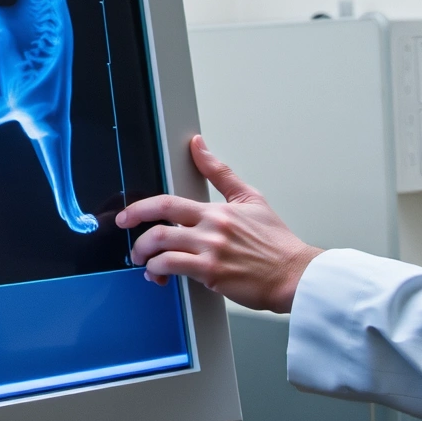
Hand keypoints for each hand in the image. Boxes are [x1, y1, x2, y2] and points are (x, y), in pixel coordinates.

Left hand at [115, 135, 323, 313]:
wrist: (294, 274)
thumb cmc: (276, 243)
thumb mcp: (250, 198)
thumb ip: (220, 173)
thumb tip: (198, 145)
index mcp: (216, 211)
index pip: (168, 203)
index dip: (140, 208)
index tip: (127, 215)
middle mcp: (210, 228)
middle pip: (158, 225)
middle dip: (136, 236)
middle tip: (132, 246)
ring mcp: (210, 251)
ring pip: (160, 249)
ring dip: (145, 257)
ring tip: (145, 263)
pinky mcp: (212, 274)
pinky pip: (172, 268)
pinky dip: (158, 272)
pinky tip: (160, 276)